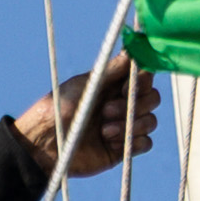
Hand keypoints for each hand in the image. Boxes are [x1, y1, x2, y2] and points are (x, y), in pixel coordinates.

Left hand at [12, 59, 160, 181]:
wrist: (46, 143)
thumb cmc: (60, 108)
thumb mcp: (86, 84)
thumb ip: (111, 70)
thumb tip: (131, 52)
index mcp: (114, 85)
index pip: (144, 77)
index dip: (141, 81)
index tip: (123, 87)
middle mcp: (123, 103)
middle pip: (153, 99)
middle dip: (134, 105)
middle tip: (106, 111)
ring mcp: (125, 126)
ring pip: (151, 121)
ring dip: (130, 125)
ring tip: (104, 131)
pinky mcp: (123, 148)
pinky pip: (145, 143)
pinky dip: (132, 142)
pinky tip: (109, 142)